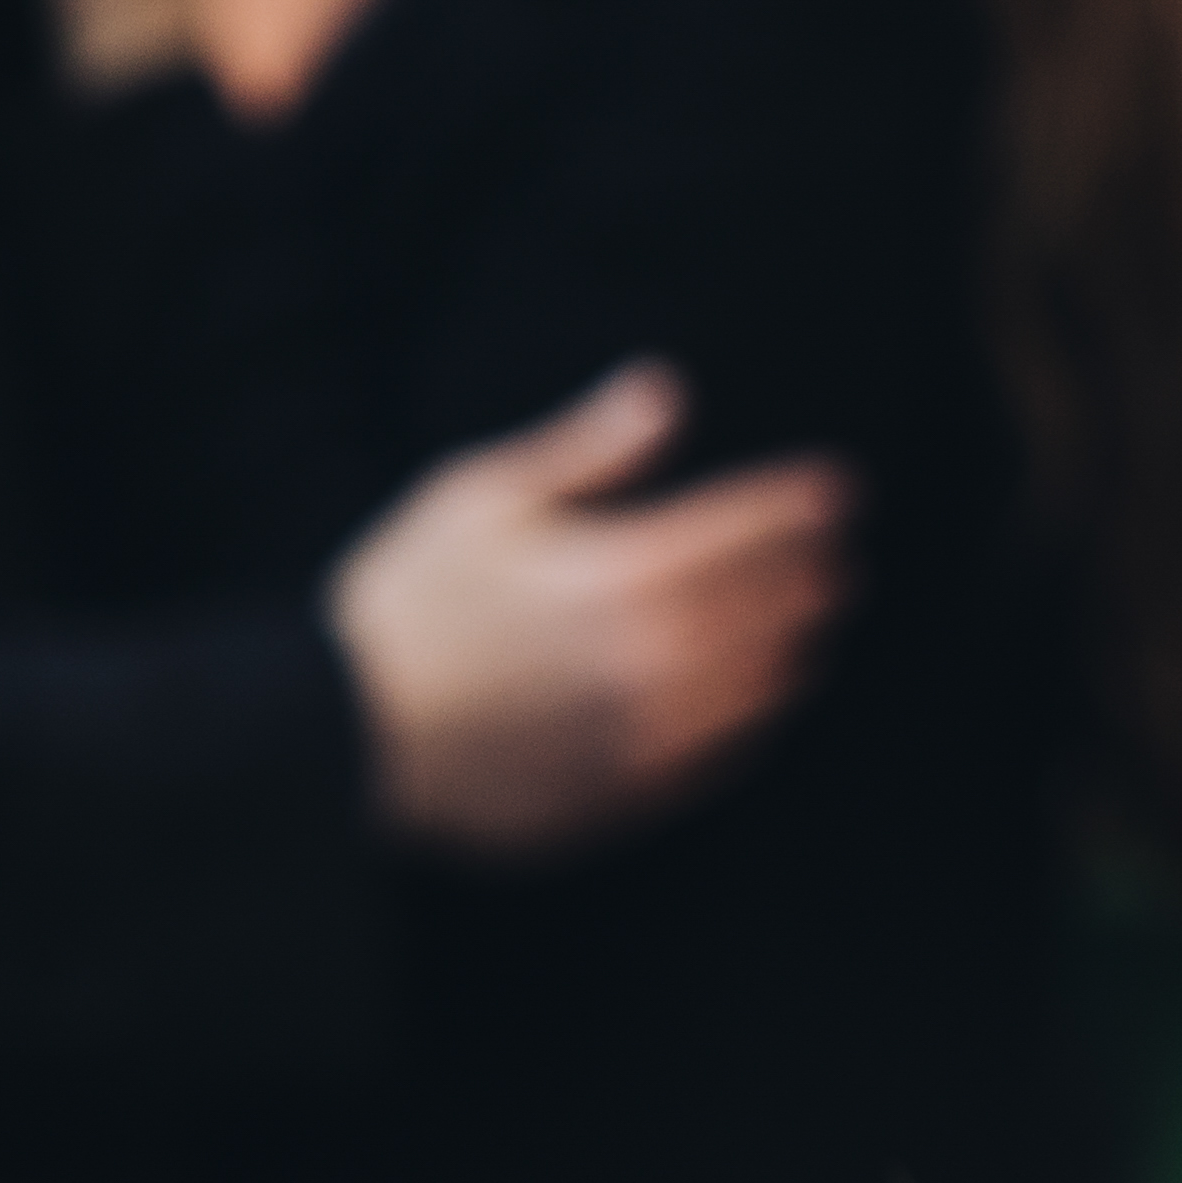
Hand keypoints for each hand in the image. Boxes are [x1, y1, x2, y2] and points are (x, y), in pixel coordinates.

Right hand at [327, 363, 845, 858]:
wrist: (345, 732)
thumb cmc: (404, 602)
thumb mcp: (479, 495)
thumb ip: (587, 450)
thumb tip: (665, 392)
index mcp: (620, 573)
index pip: (745, 530)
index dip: (797, 504)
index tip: (836, 489)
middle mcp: (653, 656)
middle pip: (766, 607)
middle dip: (809, 573)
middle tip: (836, 554)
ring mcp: (646, 732)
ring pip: (757, 686)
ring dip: (792, 646)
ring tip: (810, 625)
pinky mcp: (625, 790)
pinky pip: (720, 753)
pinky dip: (754, 719)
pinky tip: (756, 703)